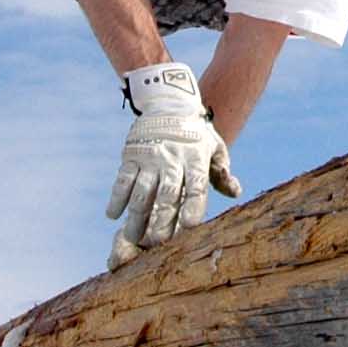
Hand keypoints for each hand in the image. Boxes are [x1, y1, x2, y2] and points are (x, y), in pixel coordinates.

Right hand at [106, 61, 242, 269]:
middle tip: (156, 245)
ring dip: (136, 216)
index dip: (192, 210)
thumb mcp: (214, 147)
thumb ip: (222, 173)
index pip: (196, 189)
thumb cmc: (196, 132)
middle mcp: (173, 160)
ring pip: (142, 191)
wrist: (169, 100)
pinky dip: (116, 197)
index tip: (188, 232)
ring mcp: (150, 157)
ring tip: (132, 238)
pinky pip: (122, 178)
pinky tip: (112, 215)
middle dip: (162, 222)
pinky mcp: (131, 154)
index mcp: (196, 160)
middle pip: (167, 196)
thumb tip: (235, 193)